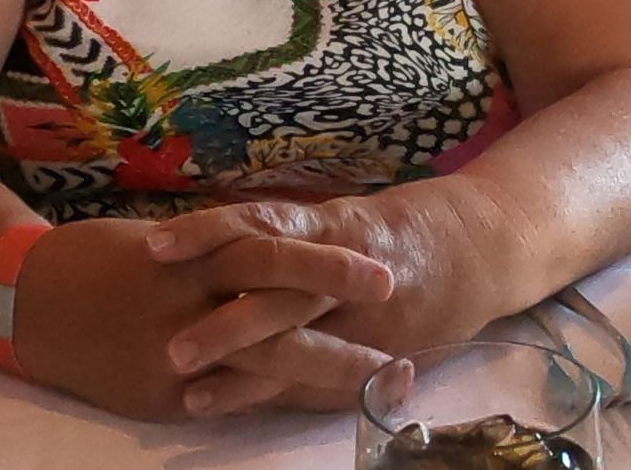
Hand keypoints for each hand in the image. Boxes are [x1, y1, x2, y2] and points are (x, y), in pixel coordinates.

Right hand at [12, 215, 394, 420]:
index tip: (380, 266)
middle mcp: (185, 297)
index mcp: (187, 253)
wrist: (22, 302)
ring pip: (264, 356)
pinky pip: (230, 398)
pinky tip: (316, 406)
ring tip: (381, 371)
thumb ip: (213, 252)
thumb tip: (272, 257)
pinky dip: (275, 398)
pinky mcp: (161, 394)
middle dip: (336, 296)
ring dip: (327, 364)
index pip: (268, 251)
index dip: (326, 262)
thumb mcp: (158, 242)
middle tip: (394, 293)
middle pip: (272, 292)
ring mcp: (174, 350)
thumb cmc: (95, 260)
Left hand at [147, 188, 500, 414]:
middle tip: (167, 342)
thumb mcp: (337, 216)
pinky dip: (292, 396)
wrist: (480, 245)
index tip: (151, 247)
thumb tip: (206, 250)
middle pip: (276, 290)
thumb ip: (284, 232)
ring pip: (299, 341)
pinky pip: (331, 377)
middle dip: (223, 320)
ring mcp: (361, 312)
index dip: (206, 234)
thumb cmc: (393, 229)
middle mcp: (340, 265)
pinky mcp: (381, 348)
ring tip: (190, 391)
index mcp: (322, 221)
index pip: (258, 224)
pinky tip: (256, 415)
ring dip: (244, 370)